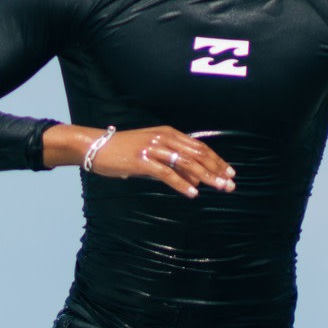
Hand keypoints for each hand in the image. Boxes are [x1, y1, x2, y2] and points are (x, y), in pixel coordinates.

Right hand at [49, 125, 235, 196]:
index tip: (230, 172)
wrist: (96, 147)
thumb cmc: (124, 151)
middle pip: (197, 154)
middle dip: (216, 169)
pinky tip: (193, 193)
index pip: (199, 147)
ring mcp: (153, 149)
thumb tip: (194, 181)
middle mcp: (164, 138)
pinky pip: (167, 174)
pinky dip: (182, 184)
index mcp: (169, 134)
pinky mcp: (143, 161)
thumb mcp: (152, 154)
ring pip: (186, 163)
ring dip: (205, 176)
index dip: (216, 160)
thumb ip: (172, 165)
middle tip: (230, 183)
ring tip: (219, 188)